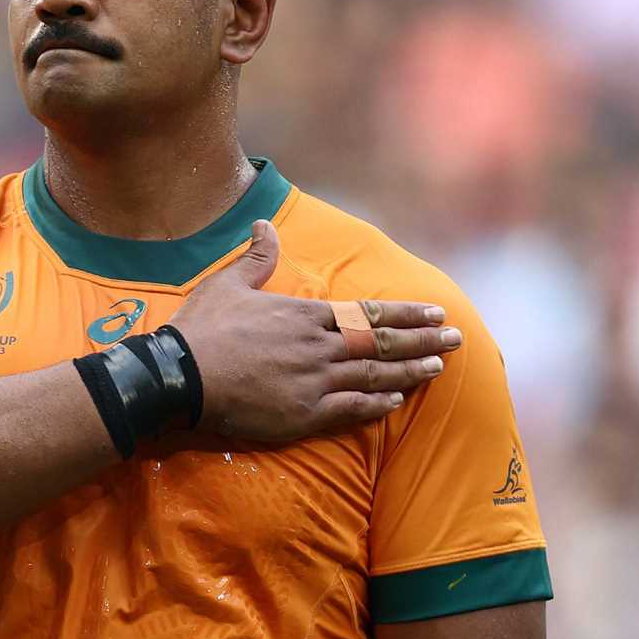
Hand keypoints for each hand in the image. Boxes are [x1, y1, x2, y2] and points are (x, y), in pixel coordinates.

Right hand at [167, 220, 460, 440]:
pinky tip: (398, 402)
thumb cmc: (203, 328)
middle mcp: (319, 346)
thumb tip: (262, 223)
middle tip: (457, 340)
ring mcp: (314, 382)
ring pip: (375, 376)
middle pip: (382, 343)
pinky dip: (378, 405)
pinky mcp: (303, 414)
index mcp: (305, 314)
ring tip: (438, 368)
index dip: (407, 313)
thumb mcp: (229, 283)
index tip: (436, 313)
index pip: (369, 312)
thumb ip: (256, 257)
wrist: (181, 376)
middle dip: (423, 341)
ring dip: (410, 372)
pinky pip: (351, 409)